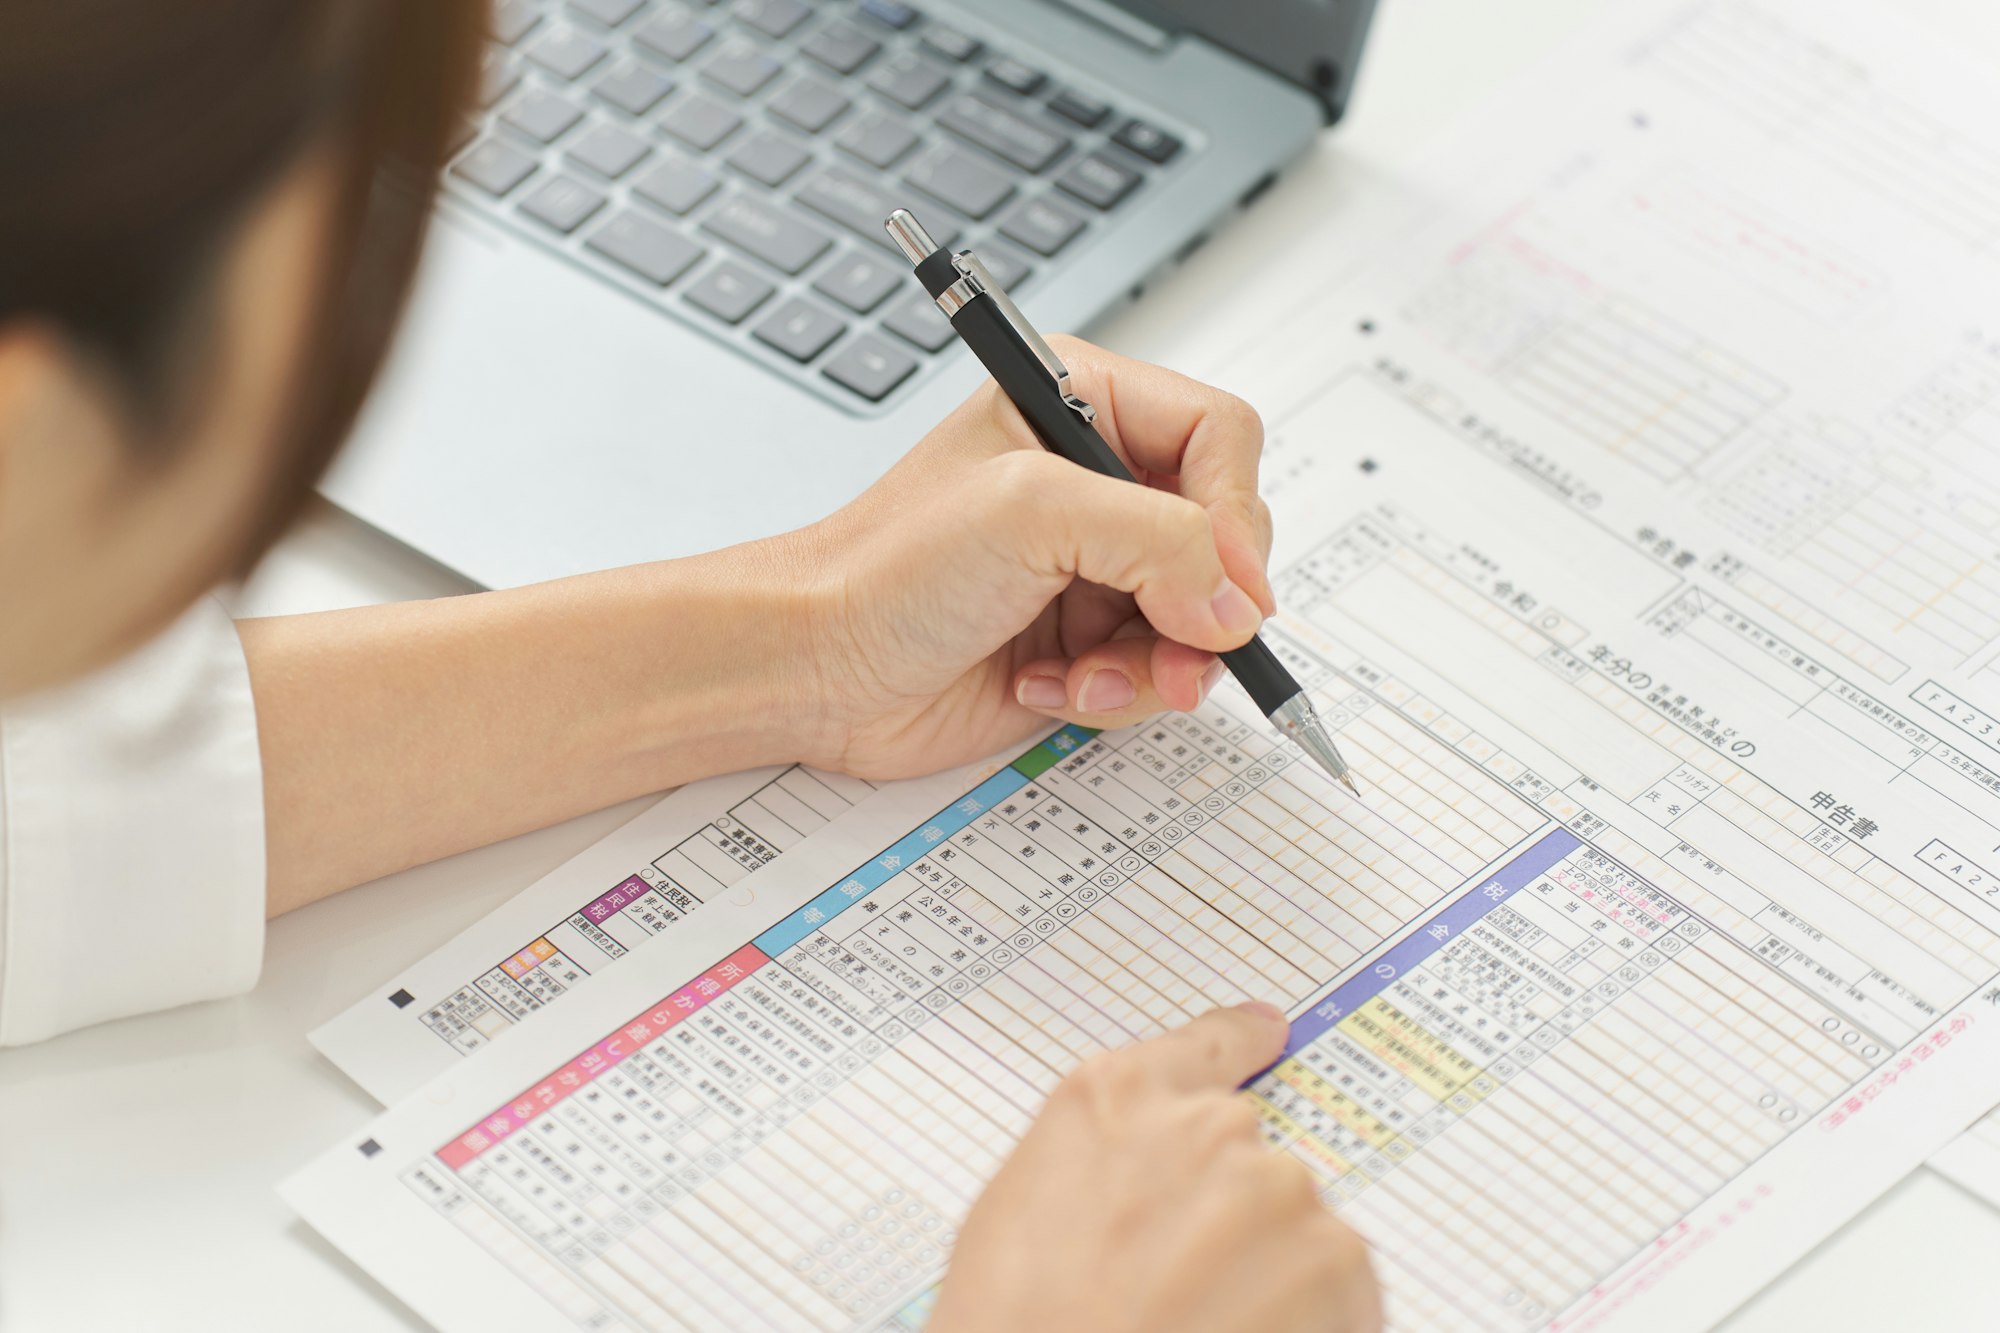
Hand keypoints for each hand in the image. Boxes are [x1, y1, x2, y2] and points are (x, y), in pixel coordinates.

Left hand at [779, 336, 1274, 777]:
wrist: (816, 669)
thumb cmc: (884, 568)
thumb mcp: (1028, 514)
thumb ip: (1156, 540)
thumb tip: (1236, 602)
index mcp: (1083, 405)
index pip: (1219, 437)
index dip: (1238, 512)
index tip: (1229, 585)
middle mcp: (1097, 483)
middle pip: (1224, 537)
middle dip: (1201, 605)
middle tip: (1172, 643)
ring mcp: (1095, 568)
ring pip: (1201, 618)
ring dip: (1158, 662)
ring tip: (1089, 675)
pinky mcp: (1085, 642)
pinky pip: (1157, 673)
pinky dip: (1117, 693)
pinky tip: (1049, 687)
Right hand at [928, 1003, 1381, 1332]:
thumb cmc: (1017, 1320)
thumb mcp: (1020, 1209)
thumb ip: (1102, 1161)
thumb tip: (1142, 1186)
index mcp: (1117, 1096)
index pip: (1206, 1045)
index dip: (1243, 1042)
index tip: (1266, 1032)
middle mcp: (1208, 1123)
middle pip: (1250, 1163)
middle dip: (1231, 1224)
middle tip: (1184, 1289)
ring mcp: (1275, 1185)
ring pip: (1297, 1231)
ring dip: (1271, 1278)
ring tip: (1207, 1325)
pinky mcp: (1333, 1256)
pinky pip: (1343, 1290)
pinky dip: (1315, 1322)